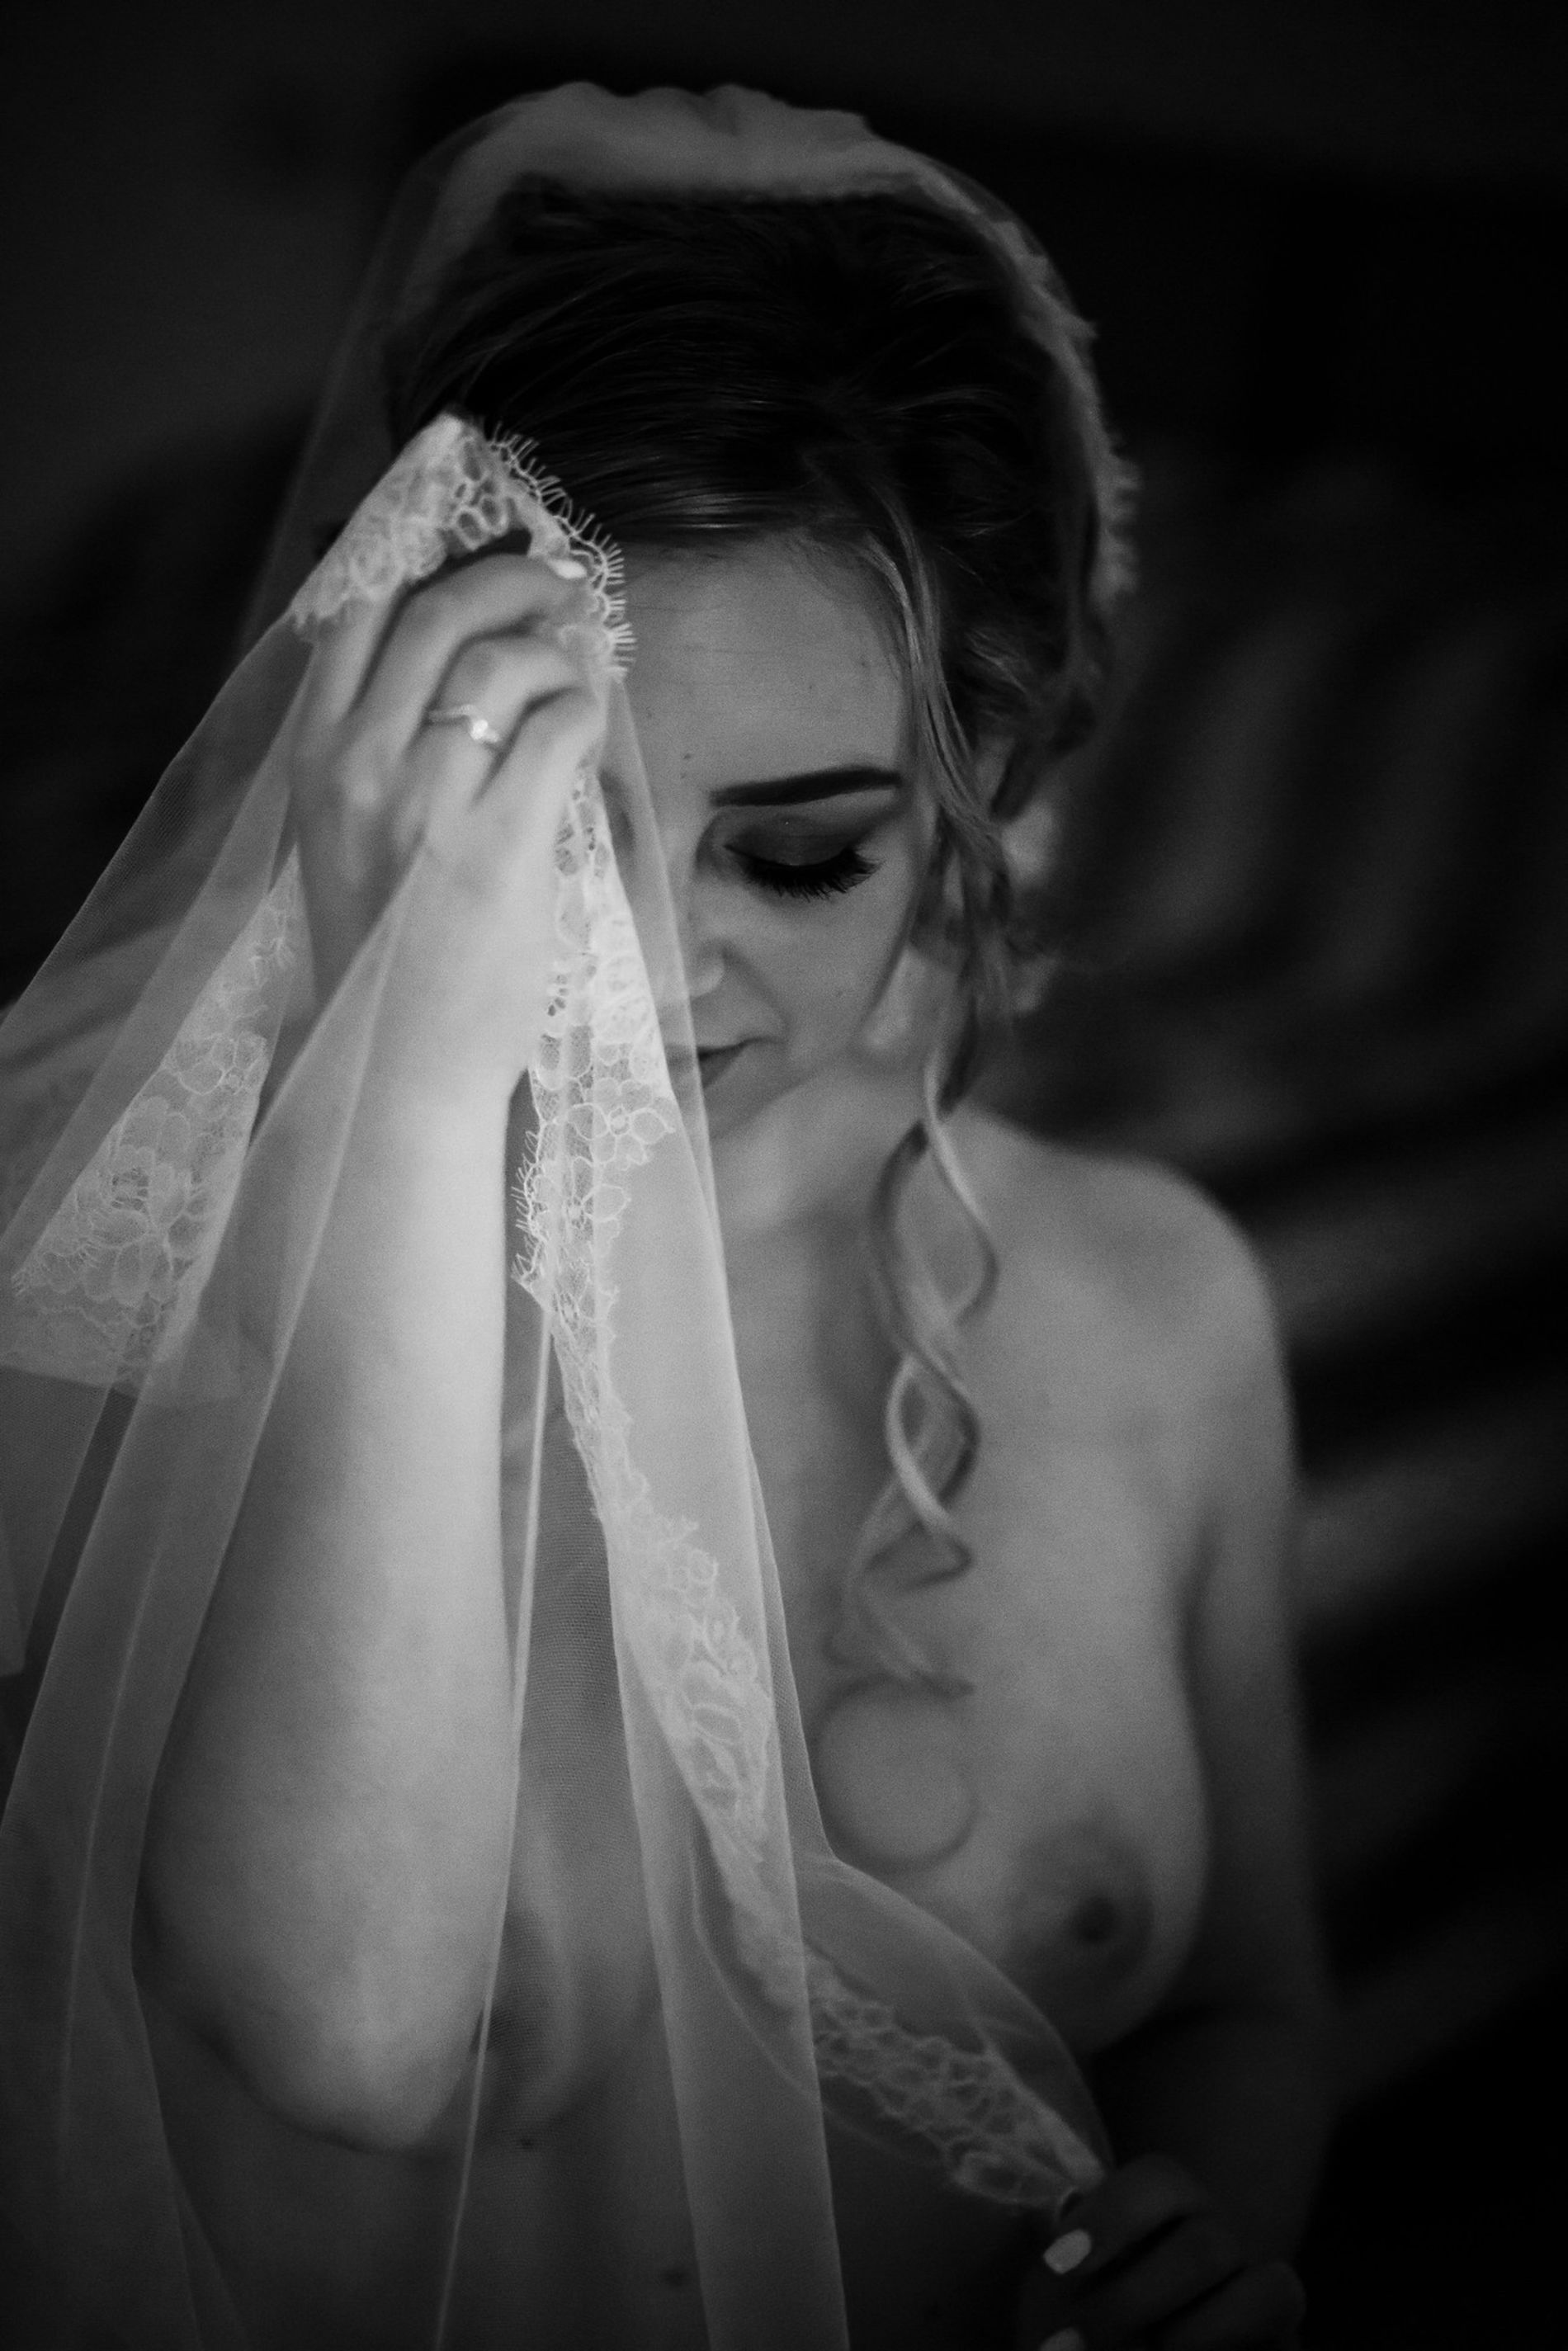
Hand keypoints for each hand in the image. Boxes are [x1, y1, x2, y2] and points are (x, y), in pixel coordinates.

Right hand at [284, 548, 608, 1108]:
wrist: (396, 1069)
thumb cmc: (386, 961)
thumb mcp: (351, 838)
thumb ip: (383, 752)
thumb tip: (465, 664)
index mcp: (313, 760)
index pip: (360, 612)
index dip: (423, 552)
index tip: (473, 529)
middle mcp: (357, 767)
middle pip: (435, 614)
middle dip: (508, 577)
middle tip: (559, 577)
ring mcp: (426, 804)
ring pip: (500, 663)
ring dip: (555, 647)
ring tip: (581, 661)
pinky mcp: (497, 845)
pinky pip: (555, 731)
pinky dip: (583, 709)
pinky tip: (587, 725)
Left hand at [1014, 2156, 1304, 2350]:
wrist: (1116, 2345)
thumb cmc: (1079, 2328)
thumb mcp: (1062, 2300)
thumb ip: (1061, 2282)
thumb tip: (1058, 2287)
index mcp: (1168, 2210)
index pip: (1161, 2179)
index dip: (1115, 2214)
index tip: (1061, 2263)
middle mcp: (1221, 2242)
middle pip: (1207, 2245)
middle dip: (1134, 2302)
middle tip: (1069, 2348)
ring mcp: (1261, 2294)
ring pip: (1271, 2290)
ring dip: (1194, 2335)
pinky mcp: (1284, 2343)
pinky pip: (1285, 2345)